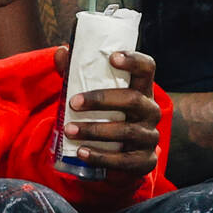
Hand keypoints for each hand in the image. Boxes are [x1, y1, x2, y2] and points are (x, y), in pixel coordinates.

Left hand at [55, 46, 161, 182]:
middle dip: (101, 100)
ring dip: (94, 130)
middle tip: (74, 103)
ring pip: (126, 131)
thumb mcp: (97, 95)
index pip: (147, 68)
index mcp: (142, 89)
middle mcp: (151, 110)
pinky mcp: (145, 161)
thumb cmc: (109, 117)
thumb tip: (61, 51)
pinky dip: (100, 156)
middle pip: (132, 99)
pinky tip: (82, 152)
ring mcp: (150, 136)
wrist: (124, 157)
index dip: (133, 60)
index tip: (112, 57)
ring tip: (69, 130)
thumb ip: (78, 74)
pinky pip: (124, 160)